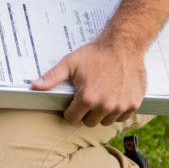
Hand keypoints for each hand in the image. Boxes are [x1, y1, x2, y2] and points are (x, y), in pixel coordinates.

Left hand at [32, 40, 146, 126]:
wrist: (124, 45)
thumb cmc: (96, 53)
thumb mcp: (70, 63)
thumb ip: (52, 77)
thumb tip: (35, 86)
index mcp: (87, 98)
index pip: (72, 118)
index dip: (70, 110)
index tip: (73, 102)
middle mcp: (105, 106)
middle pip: (89, 122)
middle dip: (86, 113)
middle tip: (88, 97)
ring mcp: (121, 106)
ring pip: (106, 121)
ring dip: (102, 113)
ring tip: (101, 97)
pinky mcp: (134, 104)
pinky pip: (122, 117)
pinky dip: (118, 111)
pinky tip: (114, 97)